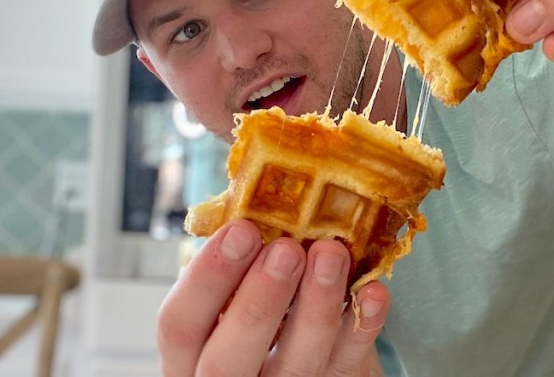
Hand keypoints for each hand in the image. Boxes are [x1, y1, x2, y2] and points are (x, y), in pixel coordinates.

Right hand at [157, 219, 389, 375]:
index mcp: (190, 352)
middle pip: (226, 361)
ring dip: (315, 307)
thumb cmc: (261, 315)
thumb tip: (258, 194)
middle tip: (286, 249)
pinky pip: (350, 364)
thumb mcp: (233, 294)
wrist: (313, 363)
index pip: (179, 323)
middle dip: (258, 302)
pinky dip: (363, 325)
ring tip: (331, 254)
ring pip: (294, 367)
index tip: (241, 229)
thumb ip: (236, 263)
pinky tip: (374, 289)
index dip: (206, 278)